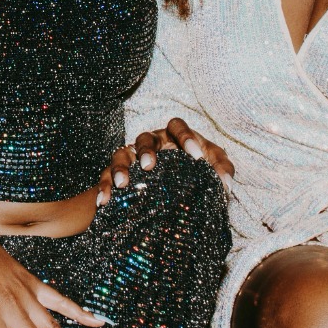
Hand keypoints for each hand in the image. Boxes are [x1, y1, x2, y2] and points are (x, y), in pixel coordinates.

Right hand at [97, 117, 232, 205]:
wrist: (180, 191)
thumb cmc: (198, 171)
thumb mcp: (214, 168)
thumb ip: (222, 171)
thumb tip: (224, 184)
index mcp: (174, 136)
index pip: (177, 126)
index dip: (186, 137)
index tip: (195, 156)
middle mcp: (152, 143)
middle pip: (145, 138)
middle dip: (147, 151)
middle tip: (149, 166)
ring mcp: (133, 158)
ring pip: (121, 155)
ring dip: (120, 168)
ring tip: (122, 185)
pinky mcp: (119, 175)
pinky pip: (106, 177)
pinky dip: (103, 187)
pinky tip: (102, 201)